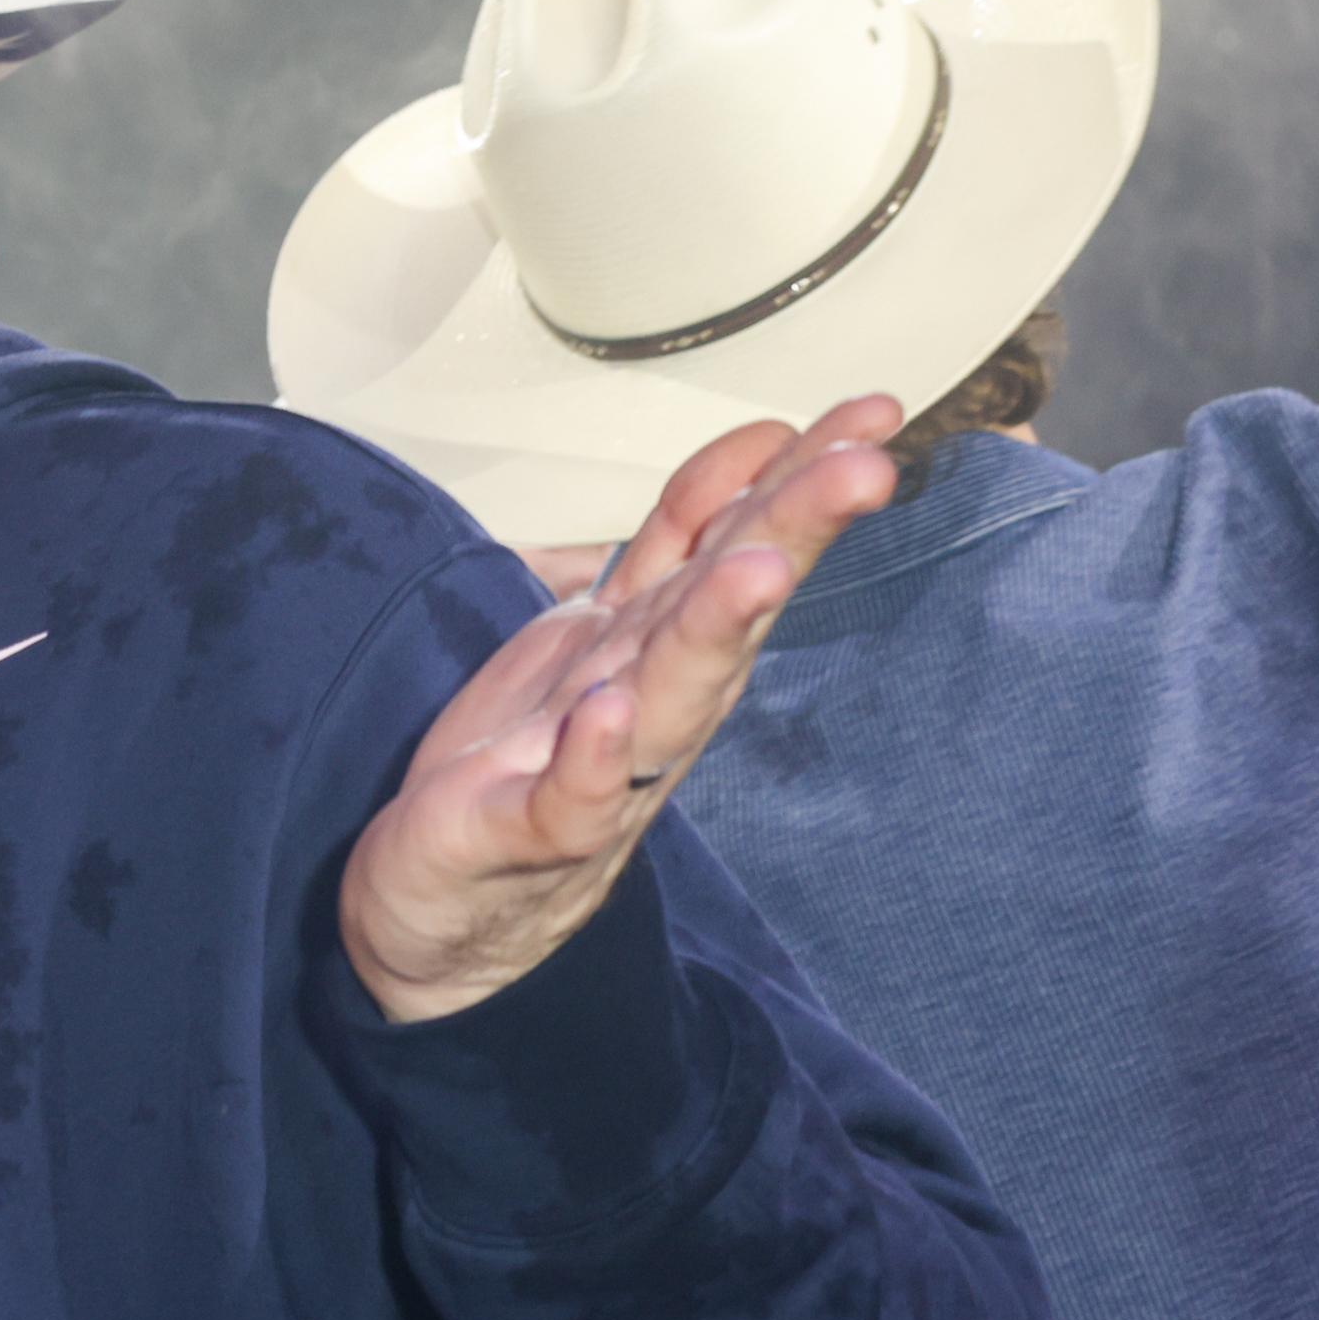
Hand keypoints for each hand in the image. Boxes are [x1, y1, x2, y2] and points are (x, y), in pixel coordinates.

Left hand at [342, 399, 900, 1022]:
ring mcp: (595, 772)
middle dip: (790, 535)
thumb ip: (678, 541)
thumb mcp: (609, 623)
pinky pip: (565, 799)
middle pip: (726, 607)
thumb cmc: (537, 757)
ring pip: (667, 697)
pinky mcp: (523, 834)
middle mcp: (650, 702)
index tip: (873, 412)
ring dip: (711, 634)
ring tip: (754, 573)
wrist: (446, 907)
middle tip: (864, 469)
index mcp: (661, 644)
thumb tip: (761, 447)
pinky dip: (591, 762)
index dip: (796, 474)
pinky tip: (605, 718)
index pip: (735, 543)